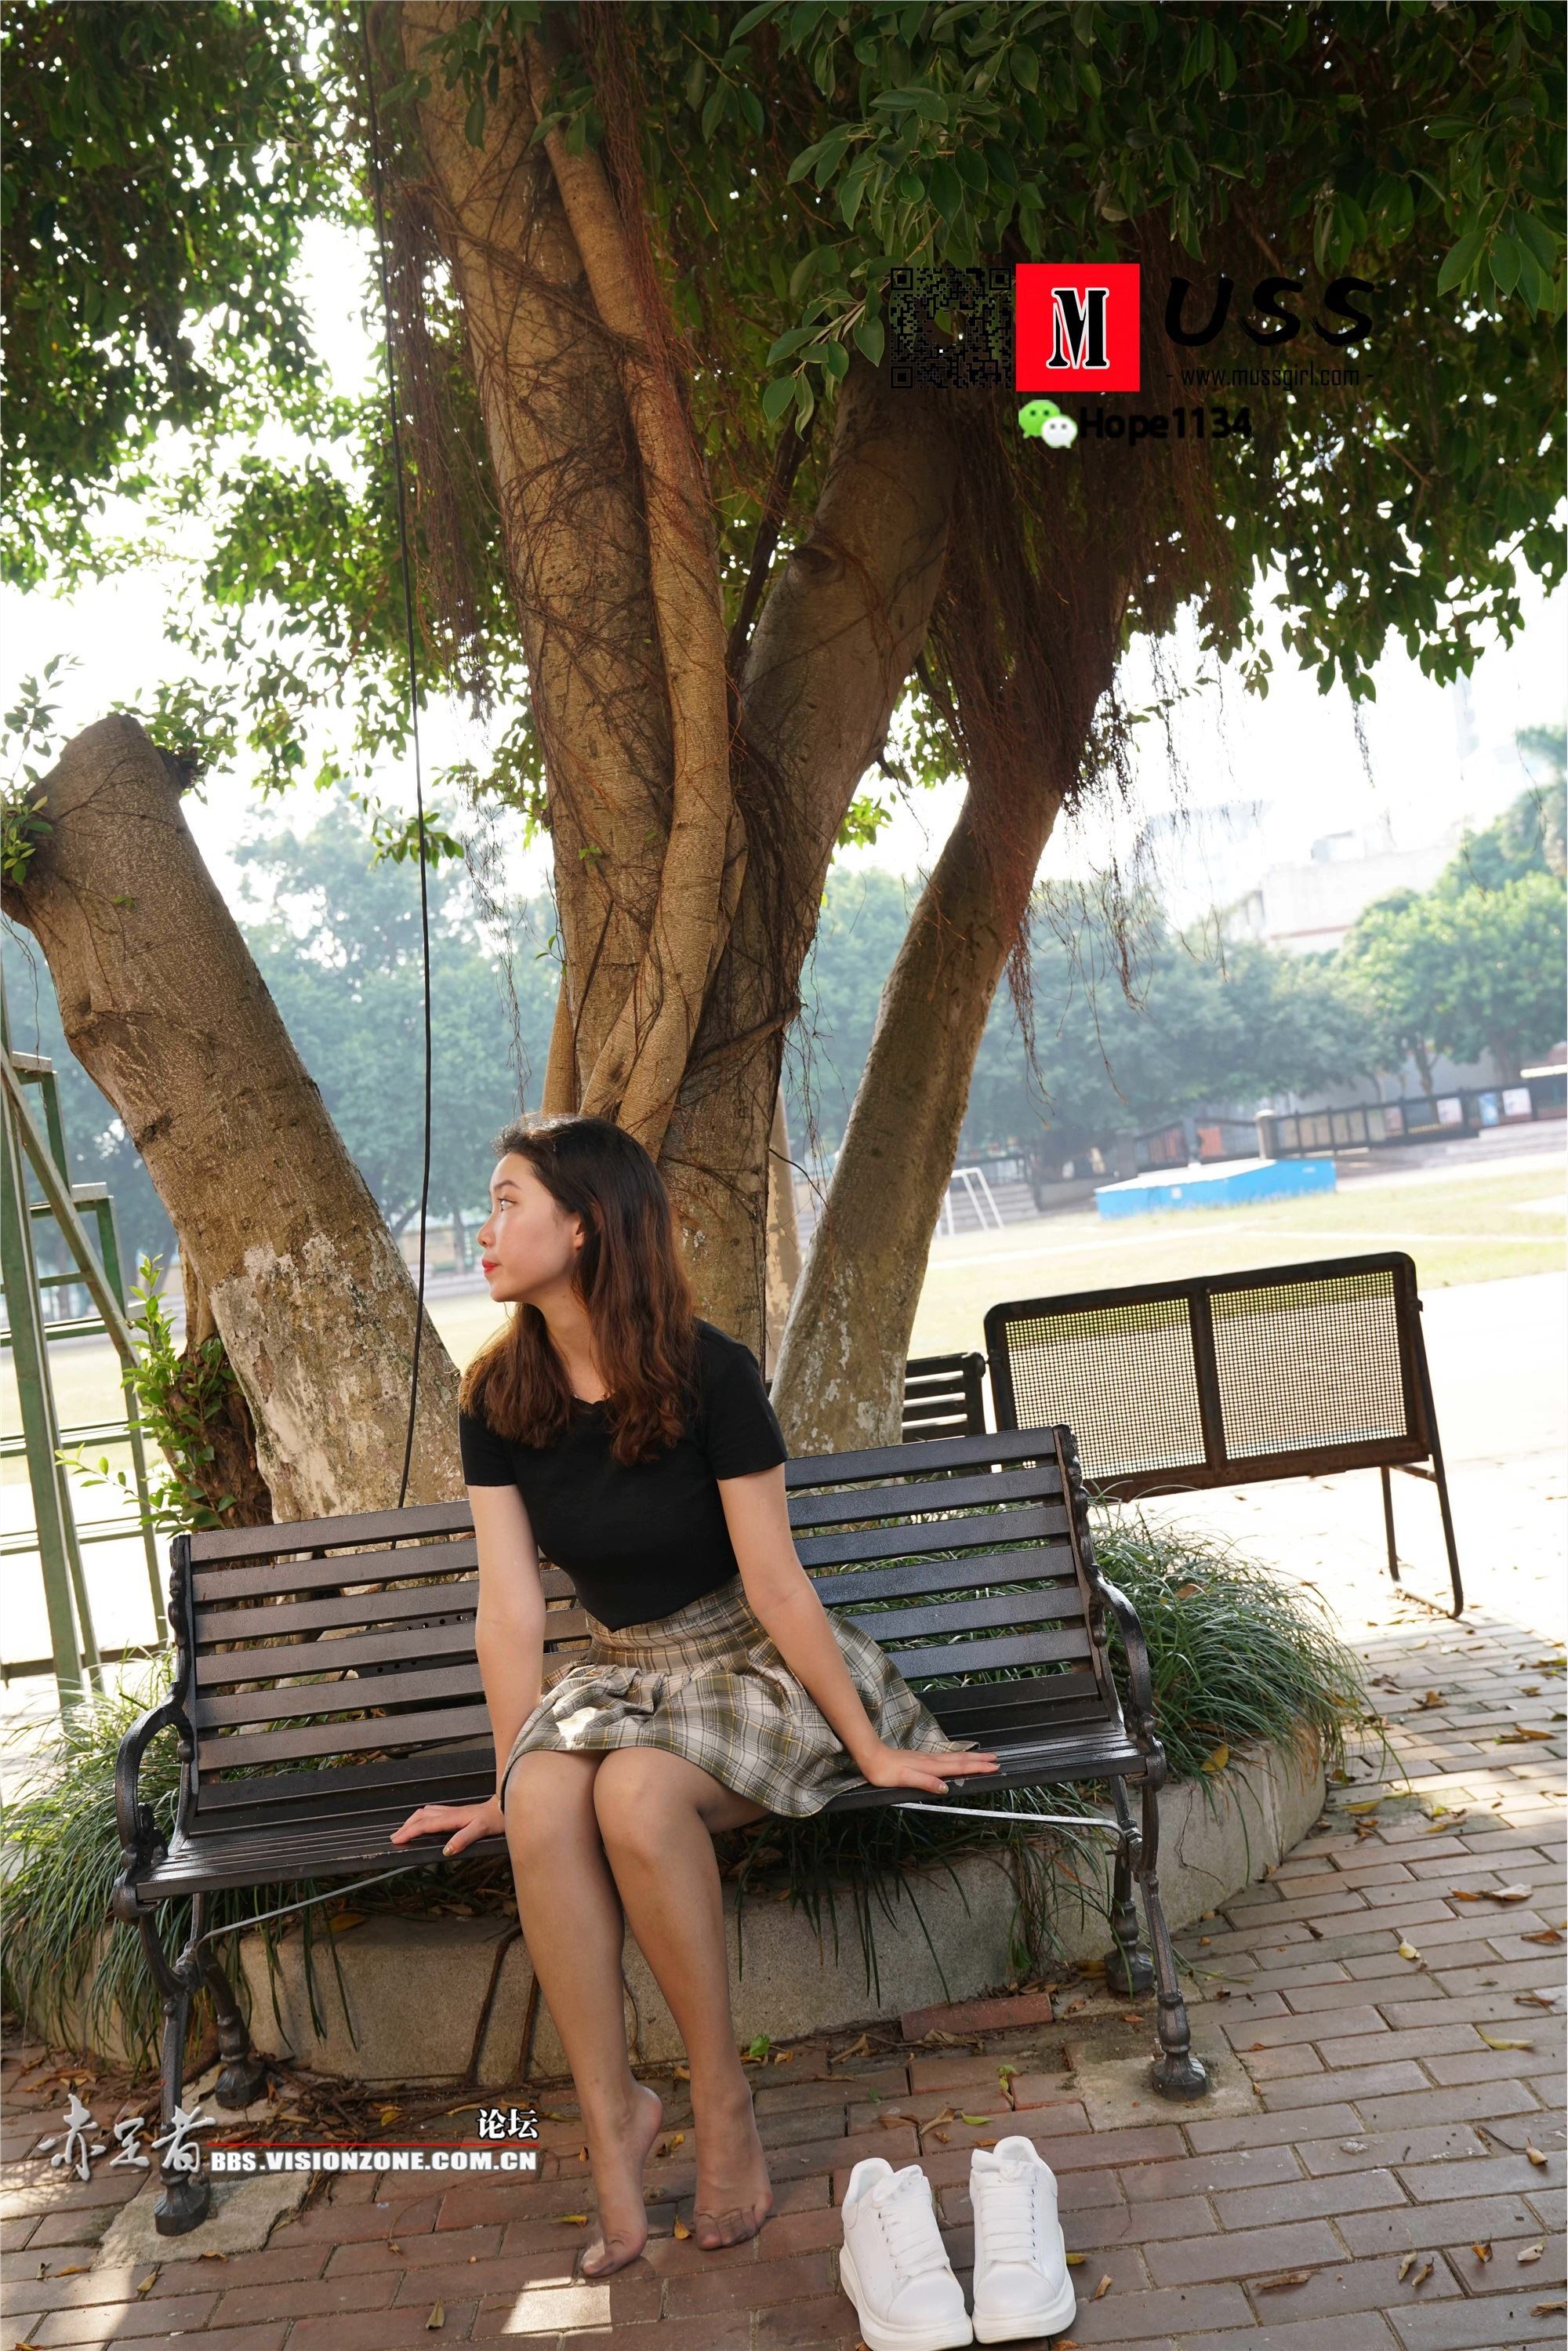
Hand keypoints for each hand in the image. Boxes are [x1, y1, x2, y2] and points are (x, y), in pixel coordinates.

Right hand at [389, 1796, 505, 1856]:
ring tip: (404, 1830)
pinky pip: (434, 1812)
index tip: (397, 1840)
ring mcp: (453, 1811)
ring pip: (426, 1812)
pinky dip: (422, 1817)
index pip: (425, 1824)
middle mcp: (450, 1813)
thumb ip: (464, 1839)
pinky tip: (424, 1821)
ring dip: (412, 1820)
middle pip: (421, 1816)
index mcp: (452, 1818)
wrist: (505, 1806)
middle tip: (394, 1837)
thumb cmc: (495, 1819)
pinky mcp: (457, 1812)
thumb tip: (446, 1850)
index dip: (409, 1832)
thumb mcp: (481, 1830)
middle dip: (406, 1826)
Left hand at [855, 1741, 999, 1794]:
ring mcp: (927, 1758)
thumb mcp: (904, 1779)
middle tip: (996, 1759)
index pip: (959, 1766)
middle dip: (979, 1759)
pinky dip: (958, 1758)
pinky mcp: (921, 1758)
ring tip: (983, 1757)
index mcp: (930, 1767)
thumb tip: (945, 1788)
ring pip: (954, 1757)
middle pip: (960, 1759)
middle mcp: (931, 1760)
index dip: (977, 1767)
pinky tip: (957, 1759)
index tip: (993, 1766)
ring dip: (971, 1757)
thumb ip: (925, 1782)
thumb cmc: (885, 1770)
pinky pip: (946, 1758)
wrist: (871, 1755)